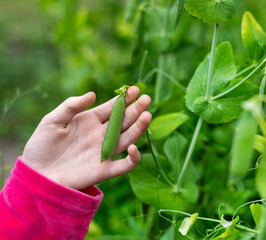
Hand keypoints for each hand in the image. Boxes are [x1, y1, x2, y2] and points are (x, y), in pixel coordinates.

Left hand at [22, 86, 151, 189]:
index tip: (135, 89)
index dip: (124, 99)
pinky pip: (125, 165)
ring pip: (128, 138)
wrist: (37, 173)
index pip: (112, 108)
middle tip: (146, 99)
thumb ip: (71, 106)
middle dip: (136, 109)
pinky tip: (133, 147)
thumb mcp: (53, 120)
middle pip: (124, 121)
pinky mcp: (105, 170)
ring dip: (139, 127)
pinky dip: (133, 158)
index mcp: (91, 121)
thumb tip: (92, 94)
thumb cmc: (42, 145)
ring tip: (147, 115)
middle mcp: (102, 135)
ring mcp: (105, 152)